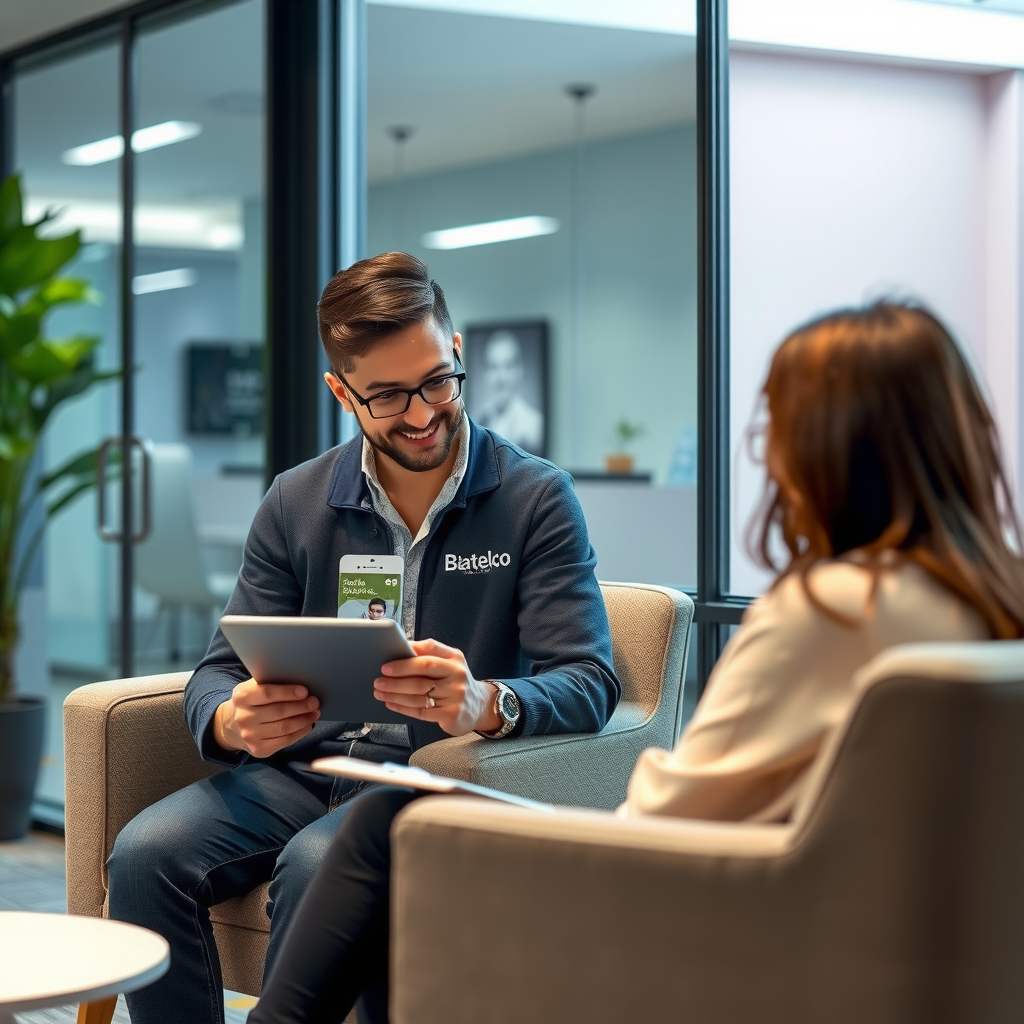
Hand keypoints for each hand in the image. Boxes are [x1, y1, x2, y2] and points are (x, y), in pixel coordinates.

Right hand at [212, 679, 320, 757]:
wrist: (232, 726)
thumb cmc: (251, 702)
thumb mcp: (253, 687)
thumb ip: (269, 682)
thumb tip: (298, 677)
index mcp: (242, 696)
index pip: (267, 694)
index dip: (288, 692)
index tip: (304, 691)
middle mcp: (243, 717)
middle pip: (279, 712)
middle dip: (301, 706)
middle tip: (315, 702)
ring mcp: (250, 735)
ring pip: (284, 727)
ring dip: (304, 720)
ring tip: (314, 713)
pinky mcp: (258, 749)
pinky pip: (285, 741)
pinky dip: (300, 733)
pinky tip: (308, 725)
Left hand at [374, 639, 501, 735]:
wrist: (479, 706)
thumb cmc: (455, 682)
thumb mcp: (449, 663)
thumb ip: (428, 654)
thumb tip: (399, 648)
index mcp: (455, 657)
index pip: (429, 651)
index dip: (406, 658)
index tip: (386, 664)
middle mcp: (457, 674)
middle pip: (422, 674)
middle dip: (397, 677)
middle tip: (378, 680)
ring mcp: (456, 695)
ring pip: (419, 694)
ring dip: (395, 693)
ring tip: (379, 692)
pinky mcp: (451, 713)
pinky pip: (421, 710)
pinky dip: (402, 707)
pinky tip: (391, 704)